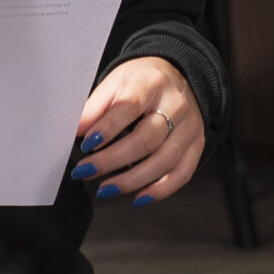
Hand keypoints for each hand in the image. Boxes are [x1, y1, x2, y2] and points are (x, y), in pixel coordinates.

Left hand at [71, 57, 203, 207]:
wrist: (177, 76)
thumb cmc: (142, 81)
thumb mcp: (116, 81)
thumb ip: (95, 106)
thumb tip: (76, 130)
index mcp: (152, 83)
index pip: (129, 107)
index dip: (107, 128)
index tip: (86, 144)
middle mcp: (176, 105)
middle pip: (147, 139)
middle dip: (113, 160)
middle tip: (86, 170)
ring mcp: (190, 127)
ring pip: (165, 160)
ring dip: (132, 180)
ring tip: (105, 189)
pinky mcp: (196, 145)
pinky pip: (182, 173)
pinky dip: (160, 190)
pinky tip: (139, 197)